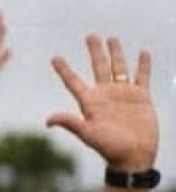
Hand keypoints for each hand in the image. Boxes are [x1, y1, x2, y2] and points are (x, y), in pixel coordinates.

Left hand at [47, 35, 157, 171]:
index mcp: (90, 102)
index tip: (55, 58)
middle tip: (90, 35)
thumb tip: (47, 120)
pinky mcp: (141, 97)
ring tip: (111, 38)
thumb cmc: (109, 147)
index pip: (74, 82)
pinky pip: (142, 76)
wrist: (133, 156)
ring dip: (116, 53)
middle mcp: (105, 95)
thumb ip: (71, 123)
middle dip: (94, 51)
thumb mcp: (88, 134)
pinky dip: (143, 65)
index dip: (64, 70)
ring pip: (118, 67)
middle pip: (98, 67)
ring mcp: (123, 94)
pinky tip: (143, 52)